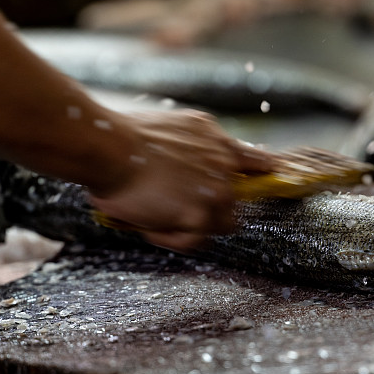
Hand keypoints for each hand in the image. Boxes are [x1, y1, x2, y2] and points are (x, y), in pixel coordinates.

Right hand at [88, 109, 271, 251]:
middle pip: (233, 201)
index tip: (265, 181)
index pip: (253, 159)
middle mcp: (223, 160)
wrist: (108, 147)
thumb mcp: (166, 132)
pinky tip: (148, 223)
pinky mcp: (202, 213)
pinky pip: (193, 240)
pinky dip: (169, 238)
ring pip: (216, 225)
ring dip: (186, 227)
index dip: (257, 174)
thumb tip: (182, 176)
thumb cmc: (119, 141)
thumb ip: (187, 152)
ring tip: (150, 215)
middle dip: (205, 210)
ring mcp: (217, 188)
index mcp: (212, 136)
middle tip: (169, 209)